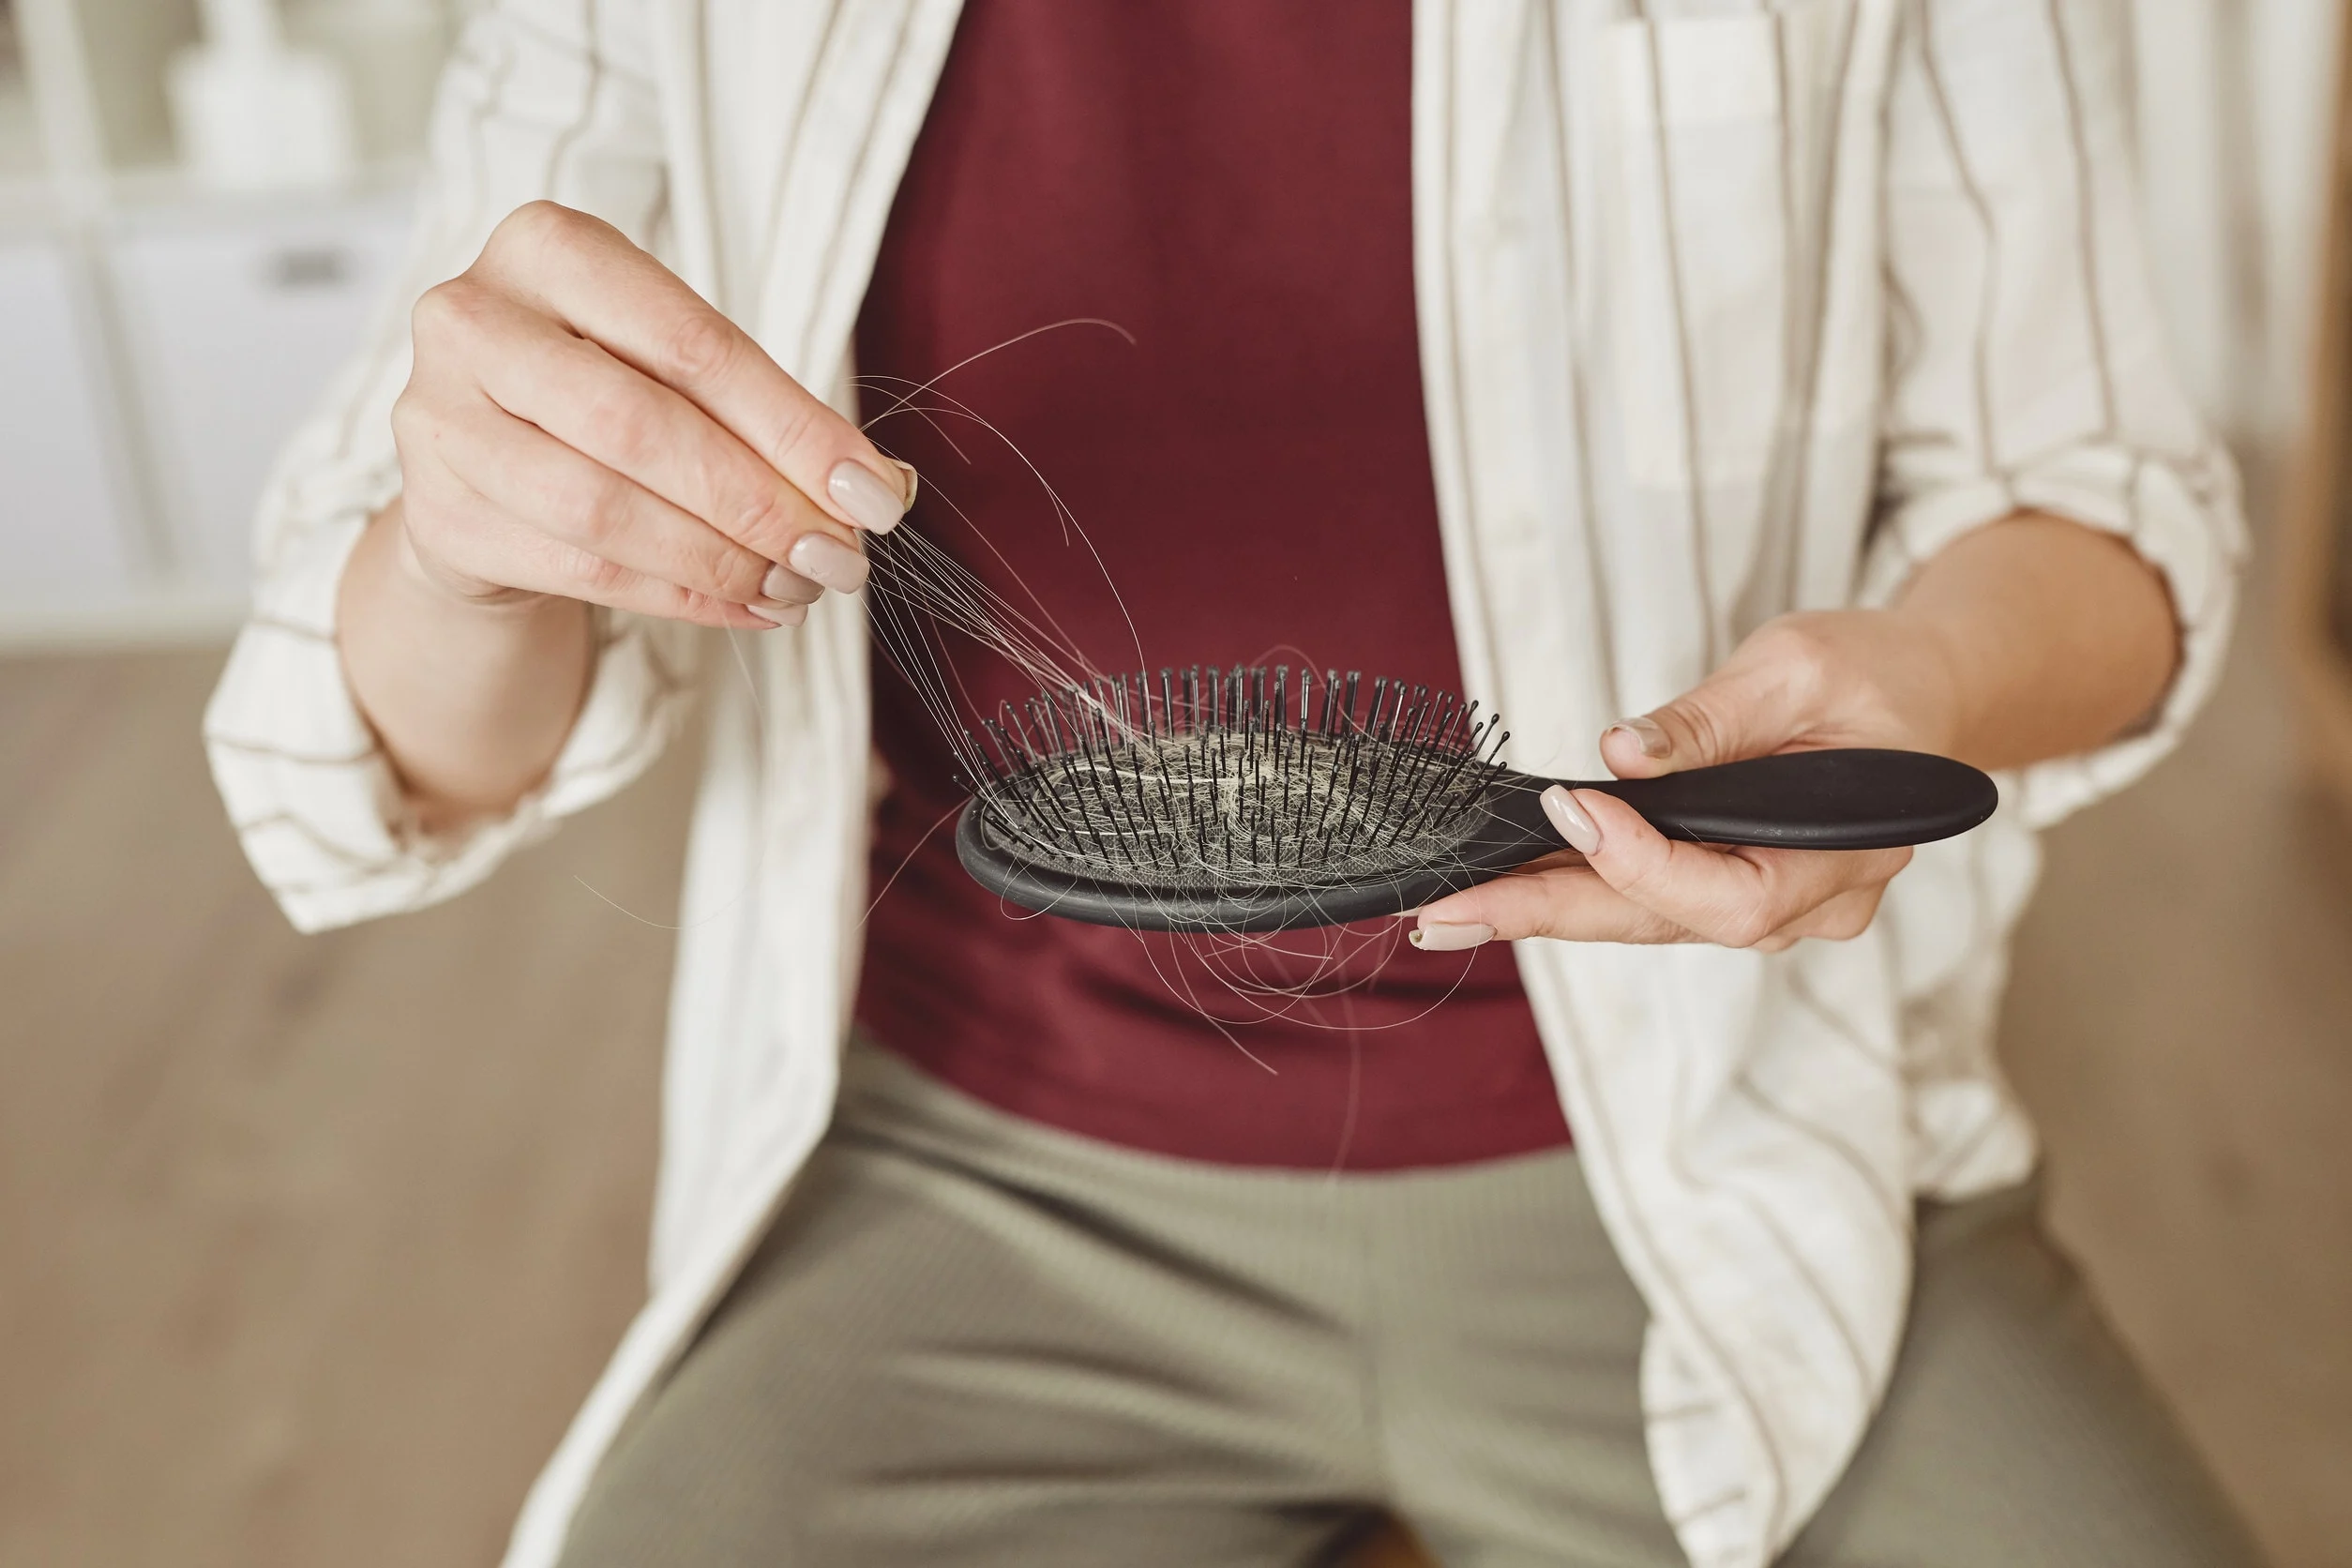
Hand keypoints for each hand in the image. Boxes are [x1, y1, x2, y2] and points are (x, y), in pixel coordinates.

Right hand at [388, 201, 912, 629]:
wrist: (485, 462)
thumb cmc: (604, 395)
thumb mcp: (678, 371)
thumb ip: (766, 416)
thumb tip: (876, 487)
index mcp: (547, 246)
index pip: (694, 344)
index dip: (796, 429)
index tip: (874, 495)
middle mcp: (473, 319)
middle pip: (640, 426)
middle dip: (757, 503)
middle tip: (837, 556)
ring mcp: (438, 418)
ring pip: (603, 509)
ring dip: (720, 561)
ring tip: (796, 587)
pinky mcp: (437, 513)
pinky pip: (581, 568)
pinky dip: (682, 596)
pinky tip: (746, 606)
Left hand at [1411, 610, 1962, 952]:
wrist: (1921, 691)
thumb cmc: (1875, 672)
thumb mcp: (1798, 665)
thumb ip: (1713, 718)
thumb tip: (1622, 753)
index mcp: (1848, 852)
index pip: (1733, 891)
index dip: (1641, 860)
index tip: (1569, 807)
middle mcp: (1812, 903)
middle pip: (1666, 924)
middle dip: (1548, 915)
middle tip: (1446, 913)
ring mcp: (1775, 907)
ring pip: (1647, 921)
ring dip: (1547, 910)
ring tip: (1452, 908)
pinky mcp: (1736, 889)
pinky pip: (1649, 901)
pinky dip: (1576, 890)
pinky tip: (1503, 884)